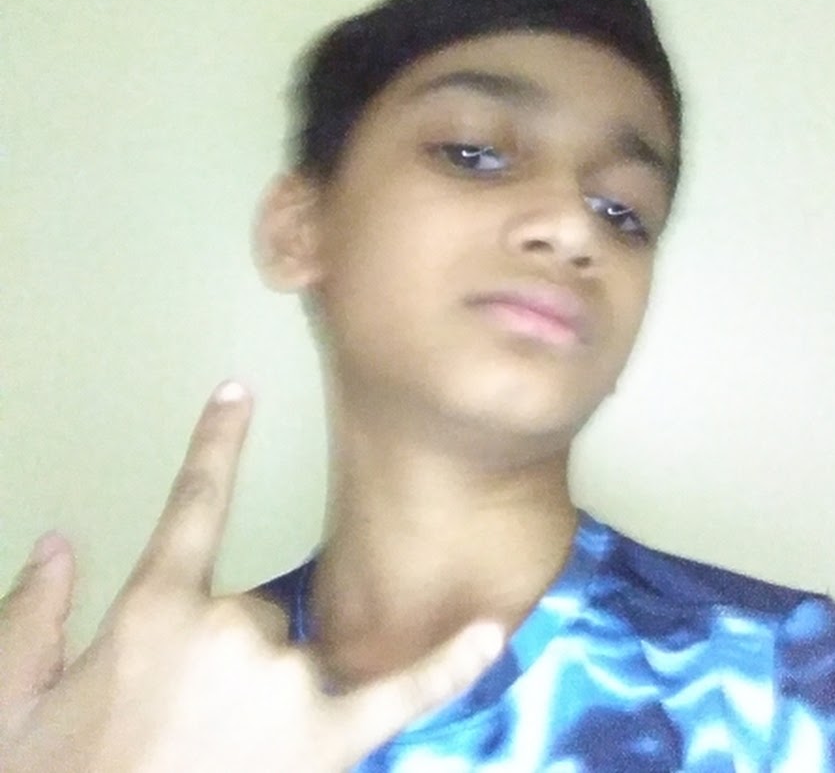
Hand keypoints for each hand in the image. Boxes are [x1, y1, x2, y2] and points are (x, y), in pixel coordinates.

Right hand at [0, 383, 503, 771]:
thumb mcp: (12, 715)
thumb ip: (31, 623)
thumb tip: (57, 543)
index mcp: (157, 614)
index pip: (193, 507)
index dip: (216, 445)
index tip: (238, 394)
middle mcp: (231, 630)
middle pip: (251, 611)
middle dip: (226, 652)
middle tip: (184, 719)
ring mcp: (286, 681)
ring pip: (294, 656)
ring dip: (267, 693)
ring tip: (219, 752)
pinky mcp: (329, 739)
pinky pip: (401, 693)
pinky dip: (449, 665)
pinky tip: (491, 635)